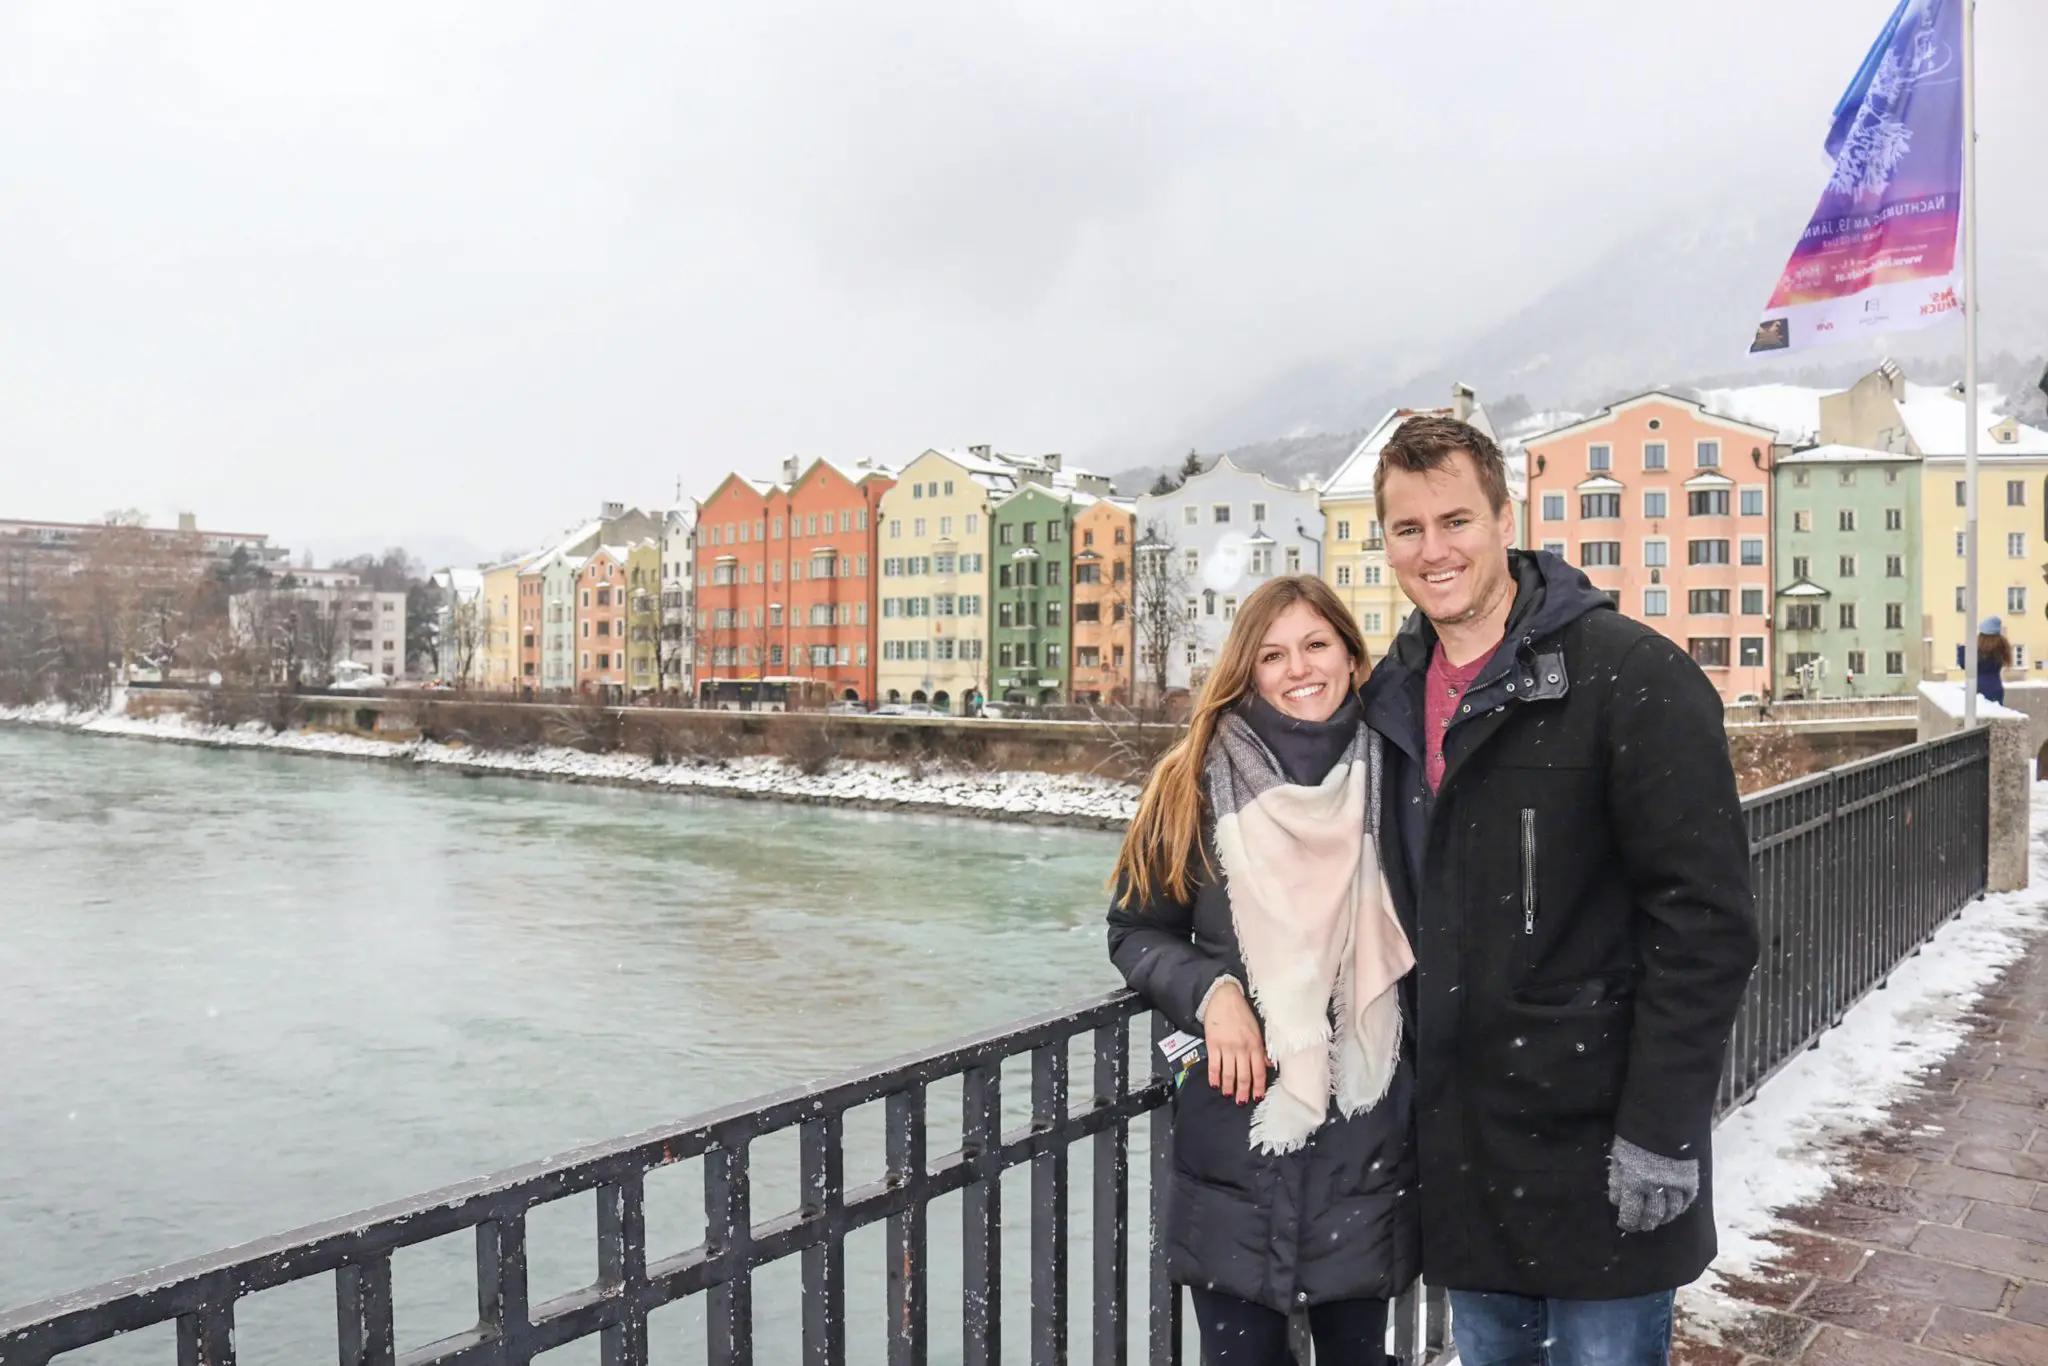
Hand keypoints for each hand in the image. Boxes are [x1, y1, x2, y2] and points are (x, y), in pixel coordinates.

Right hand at [1203, 980, 1267, 1104]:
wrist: (1223, 998)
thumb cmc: (1242, 1013)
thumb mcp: (1257, 1029)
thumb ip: (1262, 1049)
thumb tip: (1268, 1065)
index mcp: (1255, 1044)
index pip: (1258, 1071)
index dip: (1258, 1087)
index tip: (1257, 1097)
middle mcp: (1242, 1048)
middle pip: (1244, 1075)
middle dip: (1243, 1091)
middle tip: (1242, 1102)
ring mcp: (1227, 1047)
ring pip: (1229, 1073)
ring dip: (1229, 1086)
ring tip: (1228, 1095)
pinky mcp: (1213, 1044)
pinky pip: (1214, 1065)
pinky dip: (1214, 1076)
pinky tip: (1215, 1084)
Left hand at [1609, 1136, 1698, 1232]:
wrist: (1663, 1120)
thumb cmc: (1635, 1136)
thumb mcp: (1619, 1154)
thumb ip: (1617, 1178)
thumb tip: (1615, 1200)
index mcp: (1634, 1182)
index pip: (1631, 1212)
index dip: (1628, 1222)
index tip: (1625, 1224)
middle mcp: (1655, 1188)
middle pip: (1652, 1215)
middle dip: (1645, 1224)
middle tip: (1641, 1226)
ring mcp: (1674, 1185)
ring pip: (1670, 1212)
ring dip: (1662, 1219)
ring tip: (1656, 1220)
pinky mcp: (1689, 1180)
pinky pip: (1685, 1202)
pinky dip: (1679, 1209)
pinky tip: (1672, 1210)